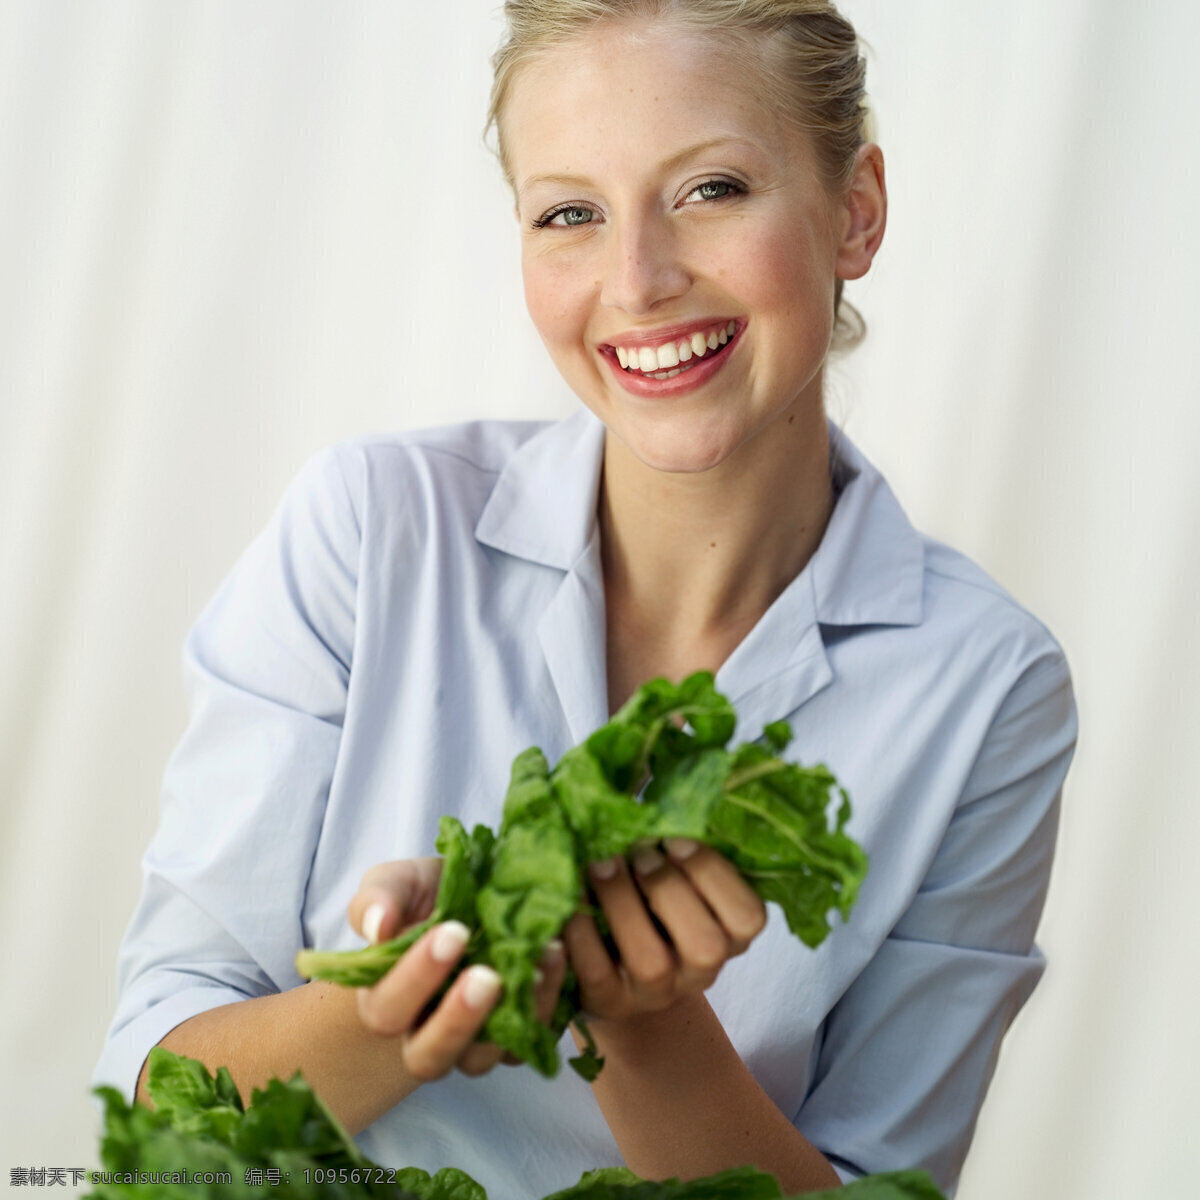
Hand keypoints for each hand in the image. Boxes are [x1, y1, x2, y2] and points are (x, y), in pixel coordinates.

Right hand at [346, 858, 567, 1079]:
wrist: (482, 892)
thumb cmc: (430, 894)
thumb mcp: (400, 882)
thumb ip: (377, 899)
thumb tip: (379, 926)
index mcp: (385, 998)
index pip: (386, 1011)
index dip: (415, 979)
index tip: (452, 932)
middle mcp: (425, 1031)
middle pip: (429, 1056)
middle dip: (458, 1019)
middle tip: (486, 975)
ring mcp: (472, 1041)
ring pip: (482, 1058)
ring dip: (513, 1013)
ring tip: (537, 959)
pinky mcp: (515, 1037)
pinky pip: (529, 1041)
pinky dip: (546, 1003)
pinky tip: (556, 956)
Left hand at [562, 839, 766, 1023]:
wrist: (610, 964)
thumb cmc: (645, 896)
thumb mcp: (670, 869)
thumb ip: (671, 835)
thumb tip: (647, 771)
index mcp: (726, 932)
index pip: (749, 917)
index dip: (714, 875)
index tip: (675, 840)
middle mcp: (699, 971)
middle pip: (707, 947)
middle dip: (668, 888)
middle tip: (638, 854)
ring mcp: (655, 993)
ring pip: (651, 962)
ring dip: (622, 903)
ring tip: (600, 865)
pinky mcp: (610, 1004)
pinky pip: (597, 975)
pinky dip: (581, 934)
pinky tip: (570, 901)